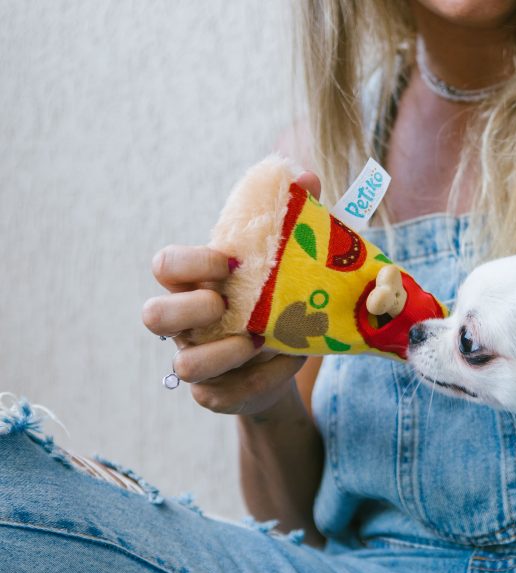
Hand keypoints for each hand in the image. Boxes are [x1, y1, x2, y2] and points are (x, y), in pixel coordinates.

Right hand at [143, 172, 321, 415]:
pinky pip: (226, 393)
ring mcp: (197, 360)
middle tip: (226, 304)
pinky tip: (288, 361)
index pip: (166, 264)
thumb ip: (293, 219)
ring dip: (225, 352)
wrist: (285, 362)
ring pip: (185, 364)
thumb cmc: (277, 301)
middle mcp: (186, 324)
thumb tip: (306, 177)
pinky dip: (263, 377)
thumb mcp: (287, 263)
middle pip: (152, 316)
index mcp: (196, 284)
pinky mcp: (216, 395)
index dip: (190, 261)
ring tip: (259, 340)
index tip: (230, 261)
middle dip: (188, 309)